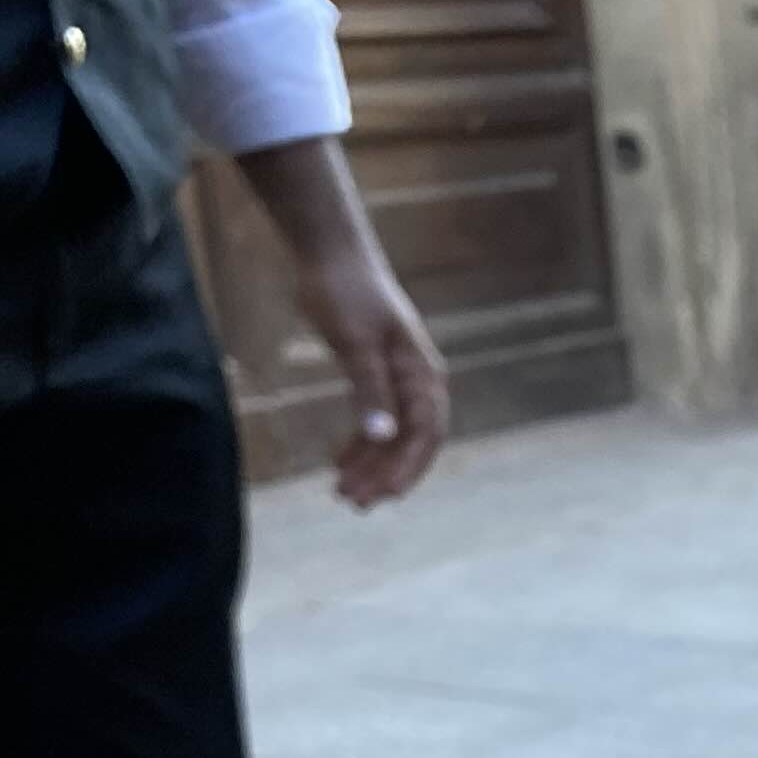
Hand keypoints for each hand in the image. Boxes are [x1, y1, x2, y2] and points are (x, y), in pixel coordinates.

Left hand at [289, 238, 446, 508]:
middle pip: (410, 442)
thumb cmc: (345, 293)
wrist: (331, 255)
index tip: (384, 495)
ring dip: (370, 466)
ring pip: (392, 436)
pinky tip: (340, 462)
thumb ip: (371, 389)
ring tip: (342, 492)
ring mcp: (398, 380)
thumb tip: (382, 436)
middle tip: (353, 502)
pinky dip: (361, 445)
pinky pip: (377, 421)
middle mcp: (417, 382)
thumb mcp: (355, 342)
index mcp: (421, 374)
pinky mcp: (377, 376)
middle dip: (384, 475)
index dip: (408, 468)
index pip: (425, 435)